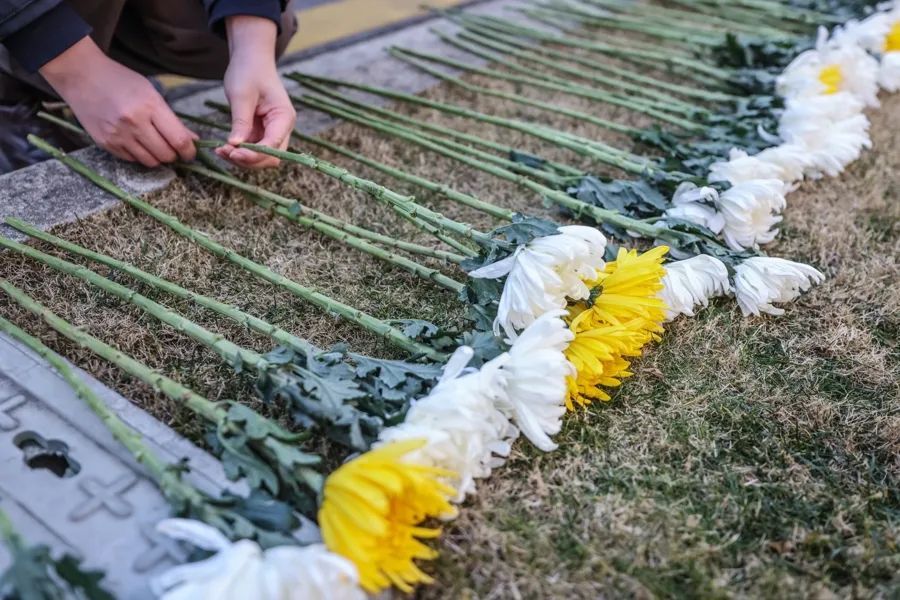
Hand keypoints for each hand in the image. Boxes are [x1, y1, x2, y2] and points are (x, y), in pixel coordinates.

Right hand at [40, 36, 196, 166]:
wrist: (81, 76)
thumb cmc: (121, 81)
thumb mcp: (151, 93)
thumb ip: (172, 119)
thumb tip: (193, 140)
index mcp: (150, 106)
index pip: (179, 140)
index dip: (189, 152)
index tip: (190, 153)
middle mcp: (134, 123)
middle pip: (166, 155)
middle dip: (174, 155)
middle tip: (172, 147)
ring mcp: (118, 135)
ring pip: (150, 162)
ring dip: (157, 157)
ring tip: (154, 144)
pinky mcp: (105, 143)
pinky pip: (131, 160)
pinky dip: (139, 155)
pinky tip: (136, 141)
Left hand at [216, 15, 295, 168]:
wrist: (250, 59)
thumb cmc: (248, 71)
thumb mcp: (242, 96)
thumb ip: (241, 122)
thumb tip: (236, 145)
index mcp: (284, 118)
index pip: (274, 145)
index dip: (255, 154)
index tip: (233, 152)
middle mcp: (282, 128)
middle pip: (271, 157)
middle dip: (249, 160)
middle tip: (224, 153)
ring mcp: (272, 131)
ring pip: (261, 156)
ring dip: (242, 158)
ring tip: (220, 151)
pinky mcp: (261, 132)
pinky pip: (252, 148)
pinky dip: (239, 151)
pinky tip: (223, 148)